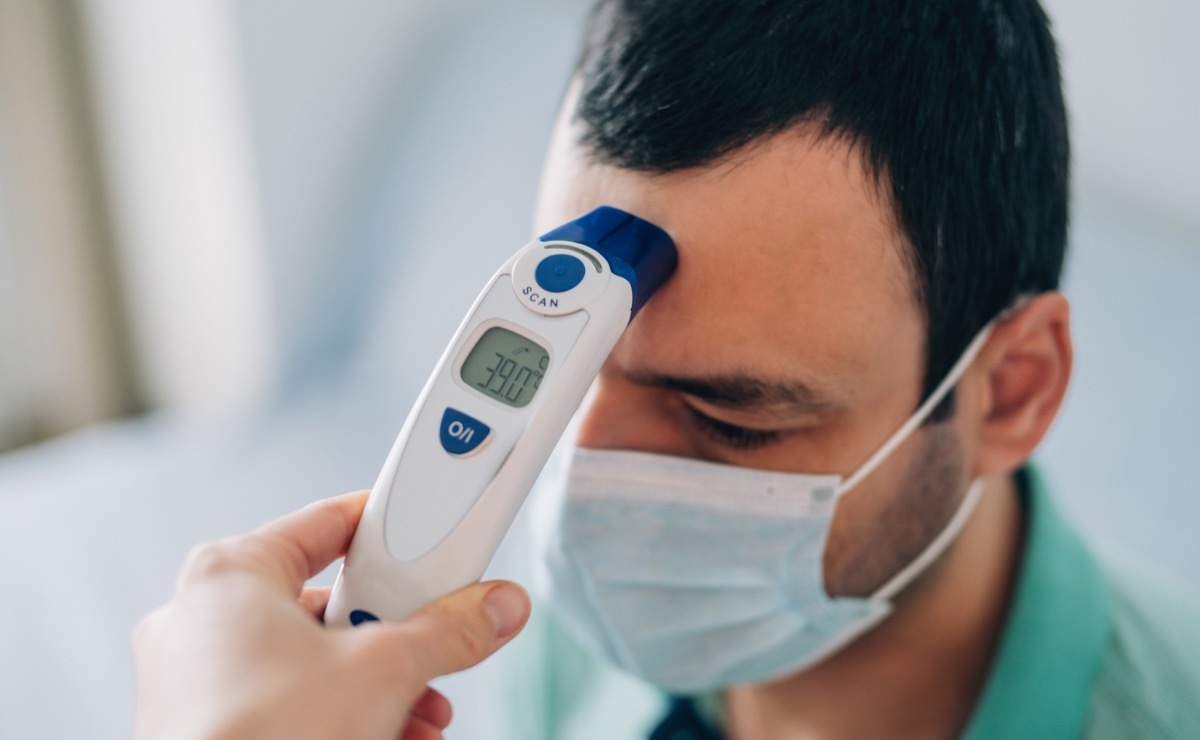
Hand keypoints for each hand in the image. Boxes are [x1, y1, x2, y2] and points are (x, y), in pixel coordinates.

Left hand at [132, 491, 529, 739]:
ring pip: (310, 663)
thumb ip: (449, 631)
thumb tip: (491, 608)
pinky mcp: (205, 731)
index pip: (328, 523)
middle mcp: (200, 621)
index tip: (433, 544)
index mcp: (230, 575)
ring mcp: (195, 682)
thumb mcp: (385, 671)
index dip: (391, 532)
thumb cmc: (261, 738)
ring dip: (380, 687)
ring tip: (422, 713)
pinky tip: (393, 736)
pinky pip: (287, 705)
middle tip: (433, 643)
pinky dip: (342, 716)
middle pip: (328, 603)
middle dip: (394, 635)